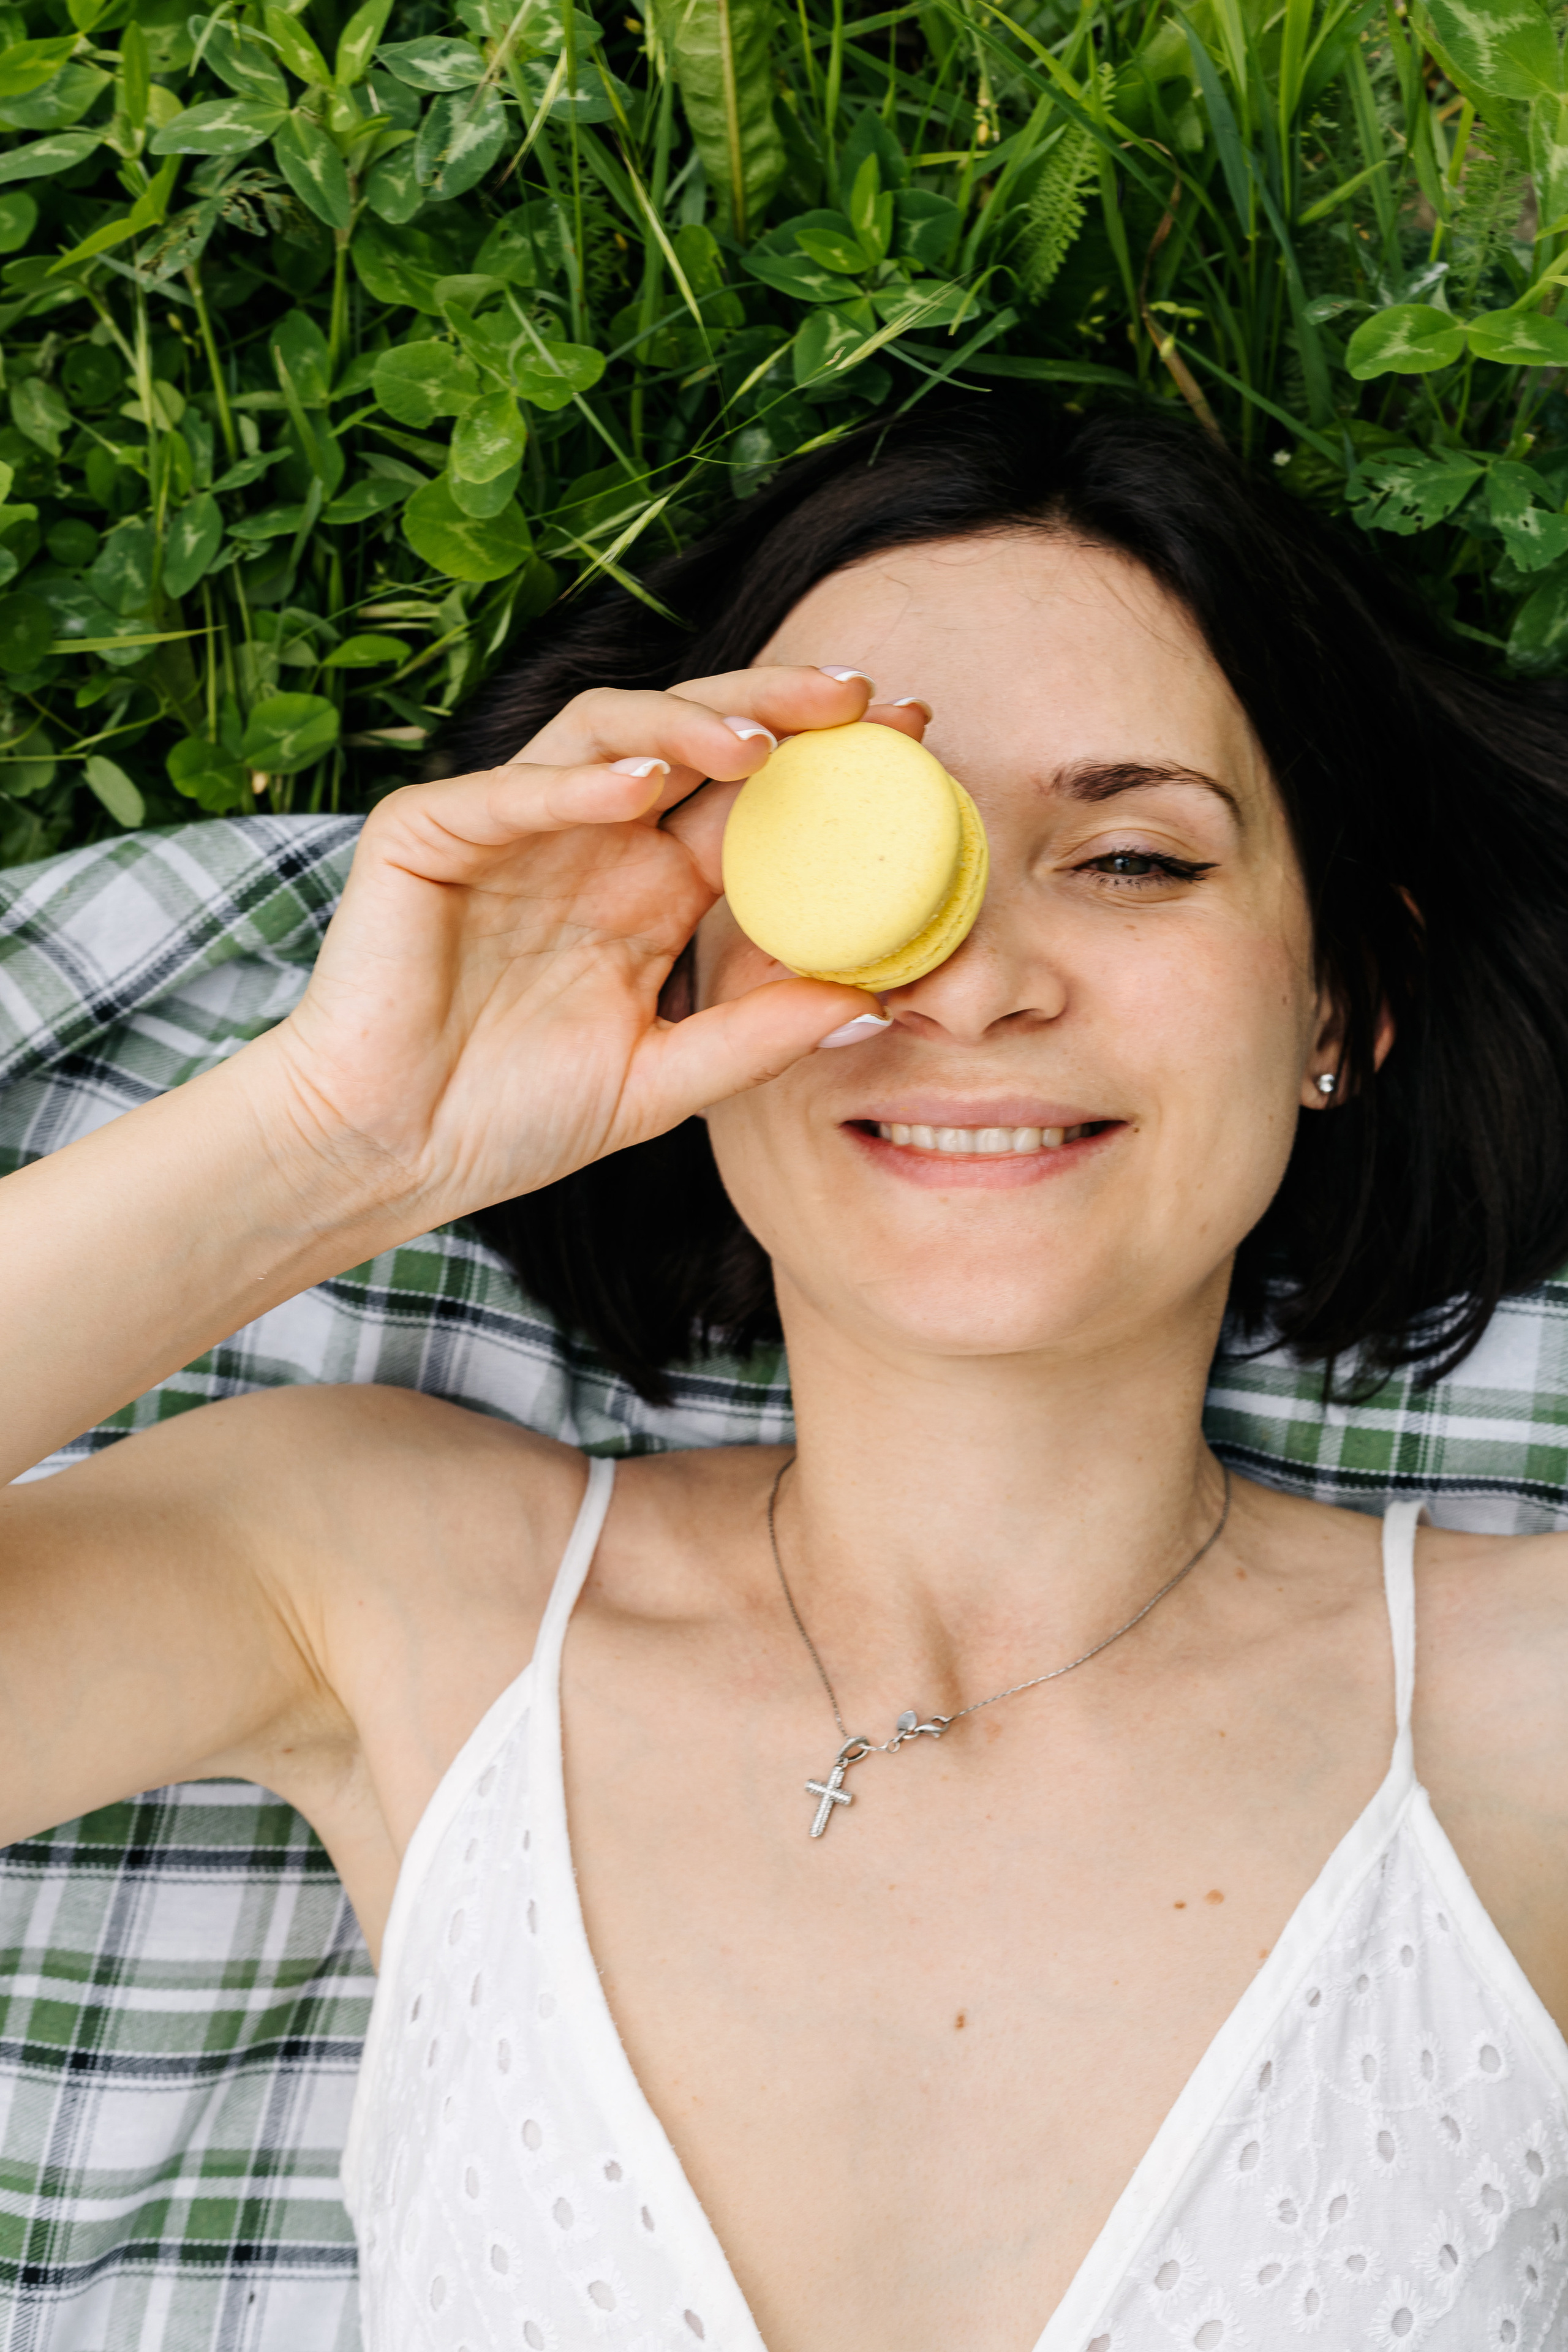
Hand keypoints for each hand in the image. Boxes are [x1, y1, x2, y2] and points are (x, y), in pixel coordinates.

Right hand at [268, 667, 926, 1224]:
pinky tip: (639, 787)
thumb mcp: (663, 1082)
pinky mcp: (428, 833)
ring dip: (683, 725)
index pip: (750, 801)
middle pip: (692, 737)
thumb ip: (759, 1036)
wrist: (392, 1156)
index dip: (827, 762)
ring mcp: (509, 826)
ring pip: (603, 729)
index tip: (914, 743)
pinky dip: (570, 781)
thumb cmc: (514, 1118)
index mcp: (648, 887)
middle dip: (776, 705)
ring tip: (757, 747)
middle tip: (862, 698)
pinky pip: (507, 790)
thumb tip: (881, 1001)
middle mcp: (589, 839)